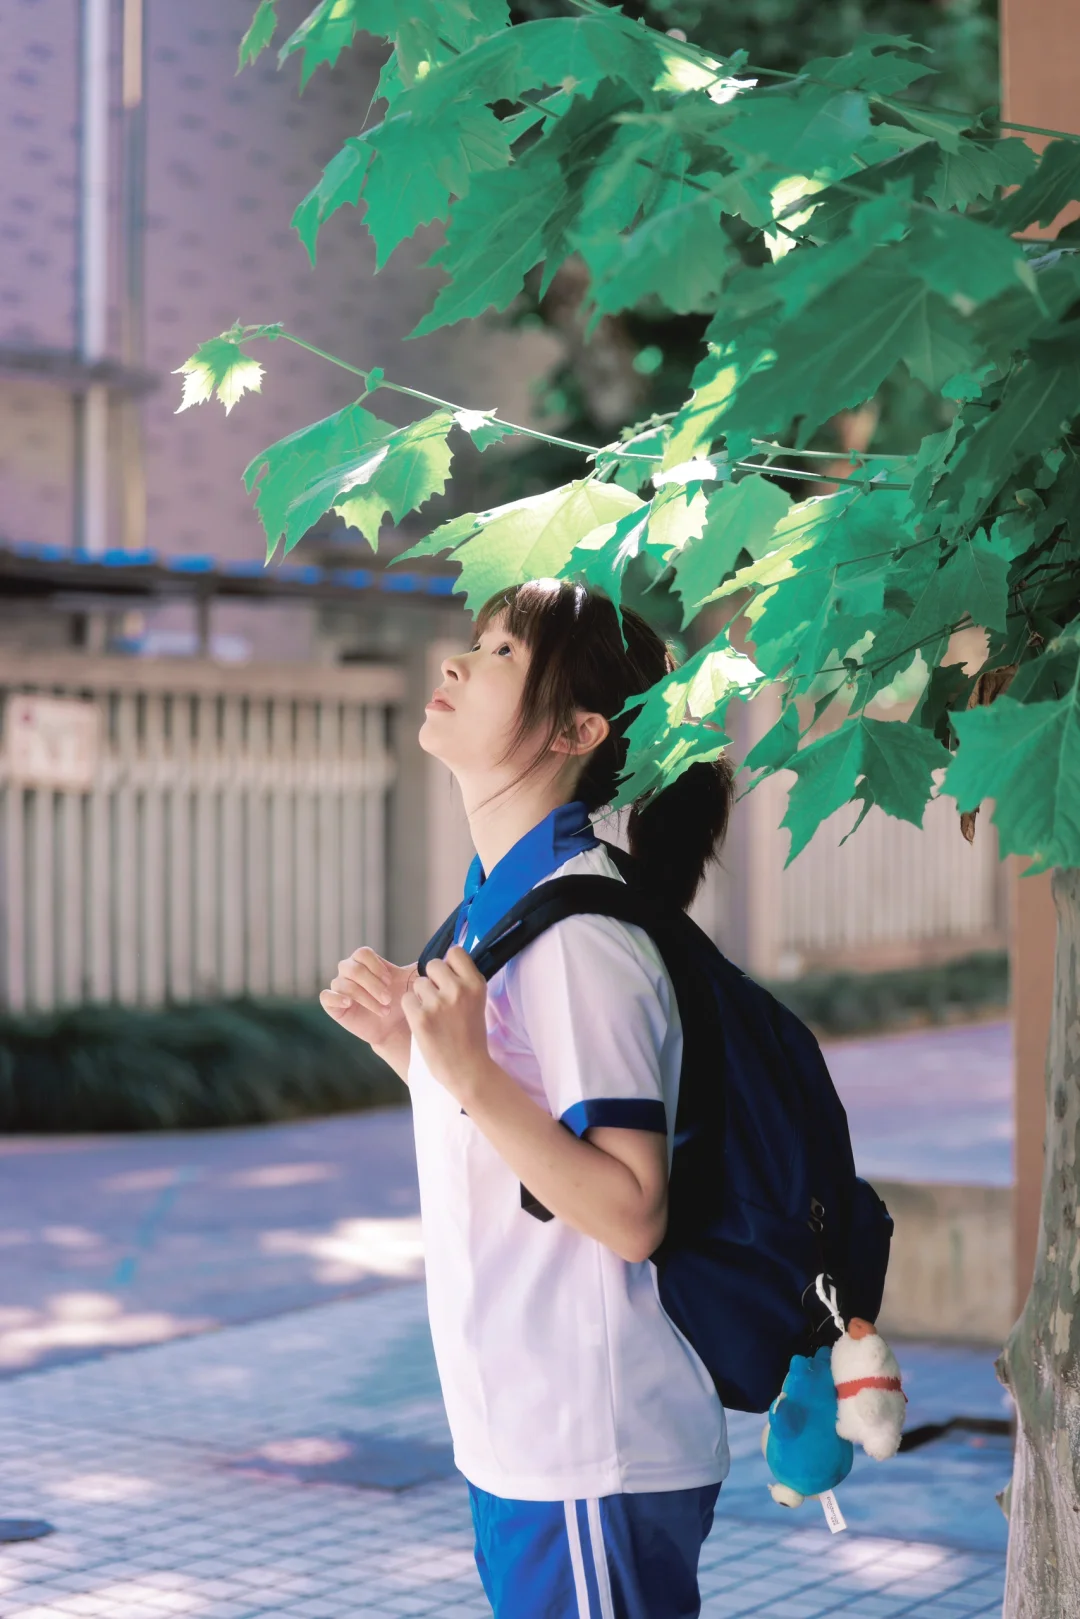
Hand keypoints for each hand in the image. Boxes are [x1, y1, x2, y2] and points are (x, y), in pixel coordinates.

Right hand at [320, 948, 415, 1054]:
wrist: (394, 1028)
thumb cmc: (402, 1001)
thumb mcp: (413, 982)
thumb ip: (420, 967)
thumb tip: (437, 955)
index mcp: (365, 962)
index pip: (362, 953)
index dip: (375, 965)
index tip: (390, 980)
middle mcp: (349, 972)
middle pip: (352, 967)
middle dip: (371, 984)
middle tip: (389, 999)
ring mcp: (339, 988)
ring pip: (343, 984)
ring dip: (365, 997)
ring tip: (383, 1010)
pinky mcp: (333, 1005)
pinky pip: (326, 997)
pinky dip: (337, 998)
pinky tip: (350, 1004)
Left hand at [401, 947, 489, 1097]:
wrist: (467, 1069)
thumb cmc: (470, 1036)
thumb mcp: (477, 1002)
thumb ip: (463, 981)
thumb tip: (446, 958)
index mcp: (476, 984)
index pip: (455, 952)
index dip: (448, 963)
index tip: (449, 978)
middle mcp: (458, 990)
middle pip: (433, 964)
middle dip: (432, 979)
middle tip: (438, 1000)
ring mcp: (439, 1003)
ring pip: (418, 983)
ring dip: (421, 997)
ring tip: (434, 1016)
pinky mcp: (421, 1018)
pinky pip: (406, 1000)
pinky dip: (411, 1010)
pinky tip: (424, 1024)